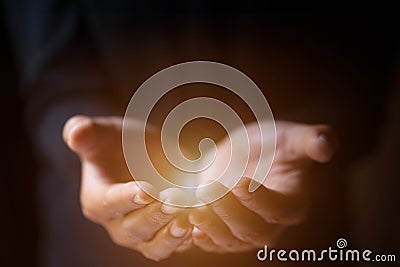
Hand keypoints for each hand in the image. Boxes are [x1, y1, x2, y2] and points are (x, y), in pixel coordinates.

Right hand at [63, 116, 192, 260]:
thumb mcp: (106, 132)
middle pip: (132, 228)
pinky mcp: (160, 236)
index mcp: (97, 198)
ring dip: (169, 237)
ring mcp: (139, 233)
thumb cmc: (122, 142)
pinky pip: (170, 246)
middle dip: (154, 216)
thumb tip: (74, 134)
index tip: (147, 190)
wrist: (147, 155)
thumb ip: (87, 132)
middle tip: (175, 200)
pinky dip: (184, 241)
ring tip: (188, 222)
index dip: (127, 198)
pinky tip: (199, 227)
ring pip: (152, 245)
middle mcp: (115, 222)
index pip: (108, 203)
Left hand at [189, 121, 336, 251]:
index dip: (259, 200)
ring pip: (231, 240)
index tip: (239, 182)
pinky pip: (216, 242)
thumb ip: (310, 140)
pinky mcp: (226, 230)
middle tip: (209, 192)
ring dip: (212, 228)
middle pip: (252, 229)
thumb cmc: (272, 145)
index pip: (278, 209)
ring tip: (195, 212)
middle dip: (229, 212)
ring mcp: (247, 230)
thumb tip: (327, 144)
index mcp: (292, 202)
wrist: (245, 153)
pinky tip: (191, 230)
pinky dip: (203, 238)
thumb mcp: (290, 137)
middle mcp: (272, 223)